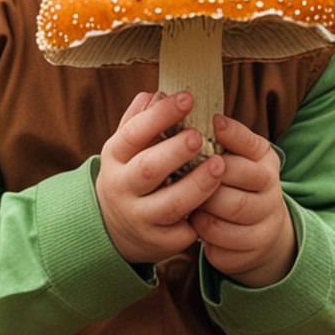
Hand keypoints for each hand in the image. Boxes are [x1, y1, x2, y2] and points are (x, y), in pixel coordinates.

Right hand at [96, 92, 226, 266]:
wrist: (113, 229)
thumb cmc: (130, 175)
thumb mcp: (126, 148)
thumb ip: (139, 120)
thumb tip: (154, 93)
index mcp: (115, 157)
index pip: (134, 133)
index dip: (160, 115)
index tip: (188, 98)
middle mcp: (122, 188)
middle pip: (148, 169)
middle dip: (176, 152)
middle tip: (199, 136)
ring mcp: (139, 217)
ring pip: (170, 204)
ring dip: (197, 185)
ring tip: (220, 166)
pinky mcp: (157, 242)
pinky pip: (182, 230)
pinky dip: (201, 217)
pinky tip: (218, 203)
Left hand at [190, 114, 295, 287]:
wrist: (258, 232)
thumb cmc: (235, 184)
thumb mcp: (236, 158)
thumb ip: (221, 139)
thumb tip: (195, 115)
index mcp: (266, 162)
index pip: (252, 145)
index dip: (233, 134)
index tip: (213, 122)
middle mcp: (271, 191)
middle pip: (239, 176)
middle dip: (208, 176)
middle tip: (181, 171)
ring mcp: (265, 223)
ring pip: (230, 211)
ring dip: (203, 205)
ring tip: (186, 199)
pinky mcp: (250, 250)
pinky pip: (223, 242)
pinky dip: (203, 232)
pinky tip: (193, 222)